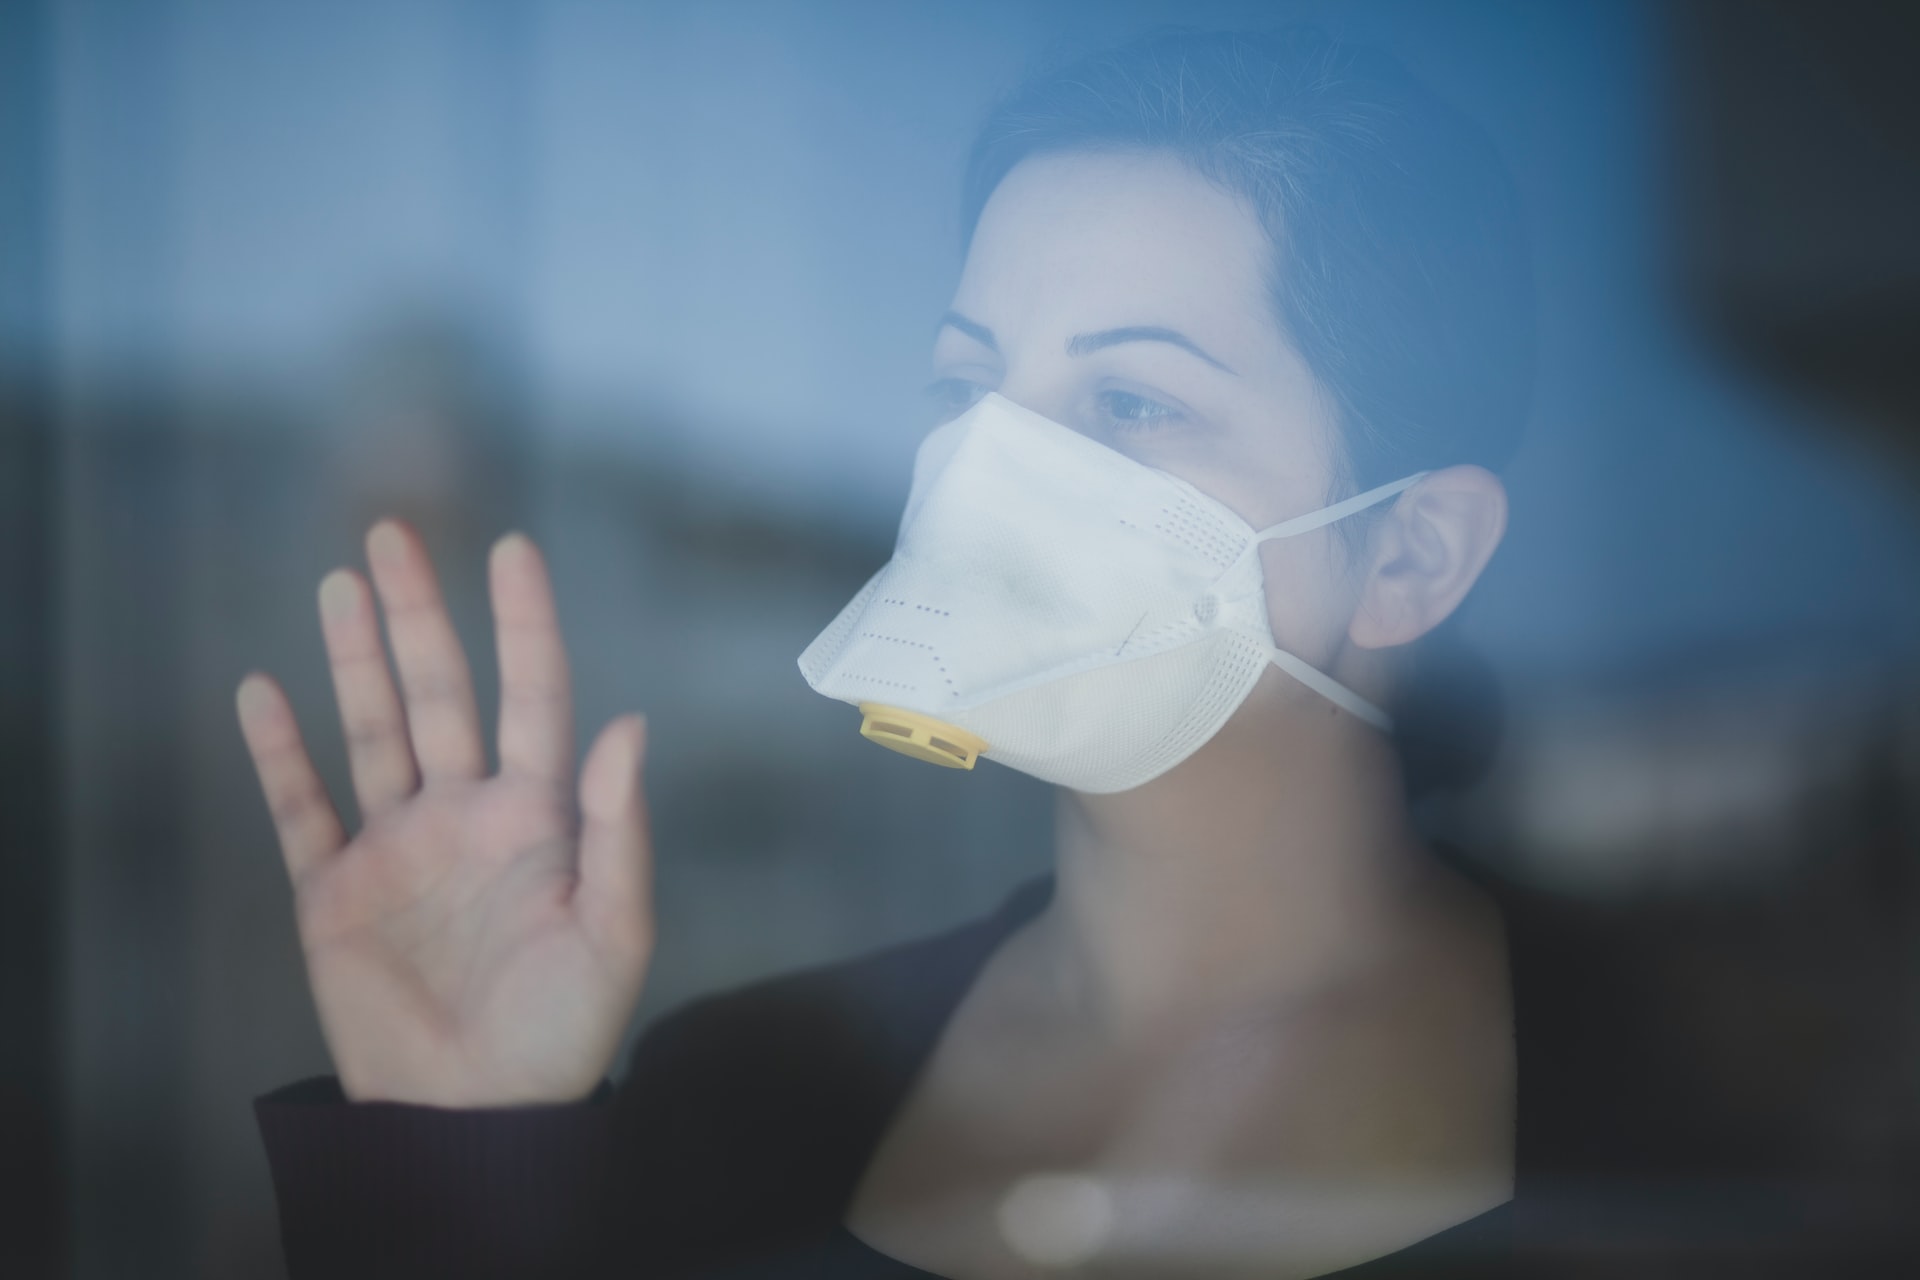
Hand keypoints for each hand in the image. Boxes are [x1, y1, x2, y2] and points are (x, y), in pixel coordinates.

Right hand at [237, 519, 651, 1106]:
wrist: (477, 1116)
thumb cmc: (563, 1030)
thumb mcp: (613, 932)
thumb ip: (618, 828)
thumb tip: (628, 722)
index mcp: (538, 816)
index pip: (533, 697)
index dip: (524, 624)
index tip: (512, 549)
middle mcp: (465, 814)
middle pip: (438, 694)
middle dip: (419, 615)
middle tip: (393, 533)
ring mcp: (397, 847)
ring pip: (371, 731)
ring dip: (354, 659)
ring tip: (340, 585)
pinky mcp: (336, 892)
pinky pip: (303, 808)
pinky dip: (279, 753)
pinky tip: (263, 691)